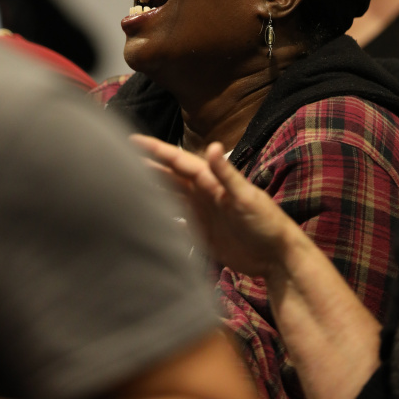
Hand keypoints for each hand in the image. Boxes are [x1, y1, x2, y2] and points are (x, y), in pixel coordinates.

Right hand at [132, 135, 294, 276]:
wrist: (278, 257)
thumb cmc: (267, 223)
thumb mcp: (246, 197)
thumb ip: (227, 174)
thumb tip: (212, 146)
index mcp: (211, 182)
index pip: (178, 161)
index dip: (156, 150)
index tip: (133, 141)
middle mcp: (204, 194)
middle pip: (170, 177)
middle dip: (147, 167)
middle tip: (120, 160)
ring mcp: (203, 214)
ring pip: (171, 197)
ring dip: (152, 190)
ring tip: (128, 185)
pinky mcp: (204, 235)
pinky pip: (178, 223)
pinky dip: (164, 218)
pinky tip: (149, 217)